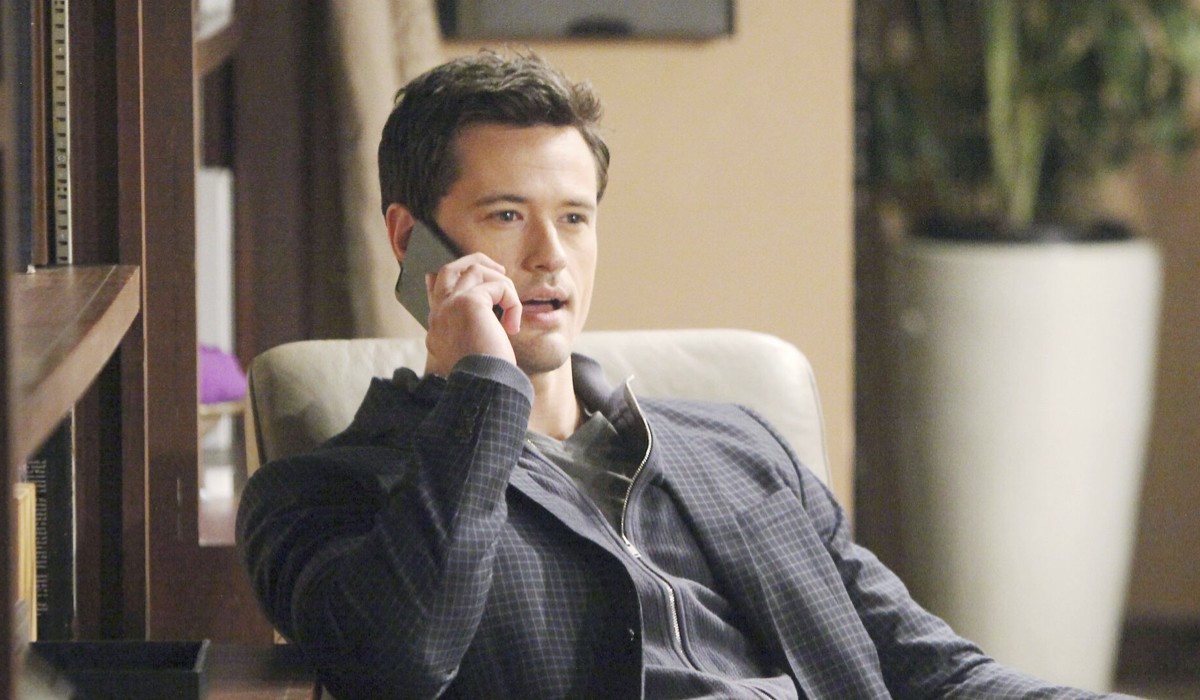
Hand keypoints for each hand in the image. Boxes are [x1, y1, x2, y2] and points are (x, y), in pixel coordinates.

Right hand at [423, 253, 521, 376]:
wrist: (483, 390)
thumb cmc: (485, 379)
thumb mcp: (474, 354)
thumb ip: (471, 331)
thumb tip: (484, 311)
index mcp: (437, 329)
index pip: (435, 292)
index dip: (450, 279)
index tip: (472, 278)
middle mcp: (438, 315)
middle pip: (448, 269)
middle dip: (475, 262)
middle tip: (499, 271)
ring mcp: (449, 306)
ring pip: (474, 269)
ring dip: (501, 283)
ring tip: (511, 308)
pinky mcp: (468, 303)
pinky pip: (498, 286)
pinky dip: (512, 302)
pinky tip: (512, 326)